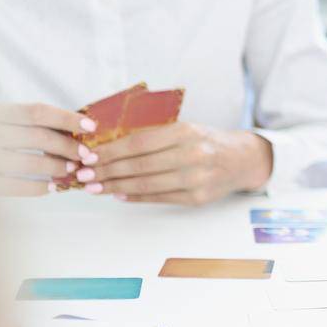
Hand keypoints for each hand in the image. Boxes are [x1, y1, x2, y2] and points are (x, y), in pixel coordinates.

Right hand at [0, 102, 98, 196]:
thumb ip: (23, 124)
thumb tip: (71, 128)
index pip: (36, 112)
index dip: (66, 118)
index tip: (91, 126)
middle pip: (37, 137)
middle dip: (67, 147)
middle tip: (85, 155)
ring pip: (28, 163)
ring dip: (56, 168)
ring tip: (71, 171)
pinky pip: (13, 186)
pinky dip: (37, 188)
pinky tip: (51, 188)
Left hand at [87, 123, 271, 204]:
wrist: (242, 160)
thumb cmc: (207, 141)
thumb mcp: (185, 128)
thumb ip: (154, 135)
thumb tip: (110, 146)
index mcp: (186, 132)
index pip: (139, 143)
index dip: (111, 151)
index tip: (89, 155)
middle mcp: (193, 154)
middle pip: (139, 165)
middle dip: (106, 171)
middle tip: (83, 174)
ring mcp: (196, 178)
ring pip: (146, 184)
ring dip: (115, 187)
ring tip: (95, 187)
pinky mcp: (198, 198)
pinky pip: (159, 198)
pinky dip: (136, 197)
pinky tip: (119, 194)